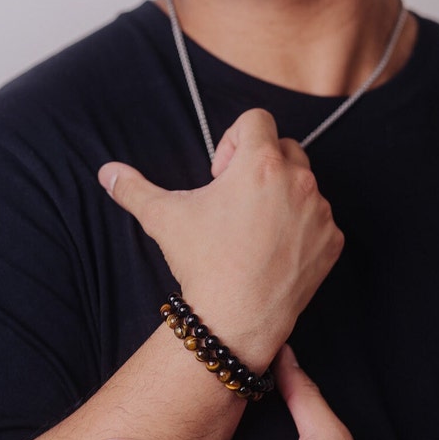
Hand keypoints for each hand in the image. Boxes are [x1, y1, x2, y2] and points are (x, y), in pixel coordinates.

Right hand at [98, 110, 343, 364]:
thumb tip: (106, 172)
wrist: (237, 319)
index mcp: (260, 163)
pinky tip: (275, 251)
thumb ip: (134, 188)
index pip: (257, 119)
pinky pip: (320, 220)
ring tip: (254, 230)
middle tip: (236, 202)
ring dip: (282, 197)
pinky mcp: (332, 241)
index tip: (221, 175)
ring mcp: (320, 212)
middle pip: (285, 148)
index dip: (234, 141)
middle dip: (261, 166)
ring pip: (305, 185)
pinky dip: (302, 229)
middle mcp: (298, 180)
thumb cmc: (202, 264)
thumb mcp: (162, 219)